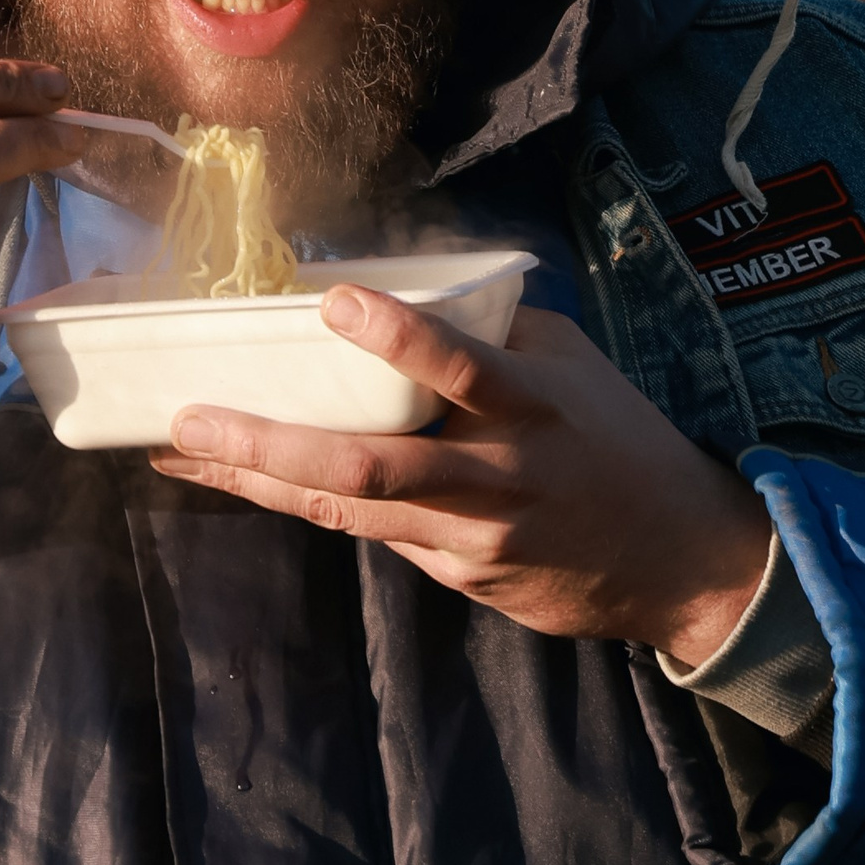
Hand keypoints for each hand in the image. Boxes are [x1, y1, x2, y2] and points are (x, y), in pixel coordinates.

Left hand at [151, 292, 772, 666]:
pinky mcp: (463, 575)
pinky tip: (253, 481)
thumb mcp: (571, 366)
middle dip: (268, 445)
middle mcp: (497, 475)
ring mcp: (474, 537)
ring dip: (261, 481)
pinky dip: (313, 503)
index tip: (332, 299)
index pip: (461, 365)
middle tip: (188, 423)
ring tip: (184, 457)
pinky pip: (377, 534)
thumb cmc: (616, 440)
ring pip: (350, 512)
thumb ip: (493, 334)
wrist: (681, 561)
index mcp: (532, 404)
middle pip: (370, 466)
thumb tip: (407, 288)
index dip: (398, 337)